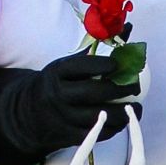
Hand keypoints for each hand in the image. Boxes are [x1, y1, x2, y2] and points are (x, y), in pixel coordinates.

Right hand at [0, 43, 145, 164]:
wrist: (29, 113)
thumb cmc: (58, 83)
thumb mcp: (67, 65)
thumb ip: (97, 49)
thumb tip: (128, 29)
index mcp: (57, 72)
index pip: (79, 66)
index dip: (100, 65)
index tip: (117, 65)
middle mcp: (57, 94)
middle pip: (92, 92)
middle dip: (119, 90)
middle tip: (136, 87)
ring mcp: (62, 117)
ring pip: (97, 116)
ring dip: (121, 114)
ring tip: (136, 108)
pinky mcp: (67, 135)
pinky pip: (95, 134)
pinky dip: (113, 129)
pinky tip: (123, 121)